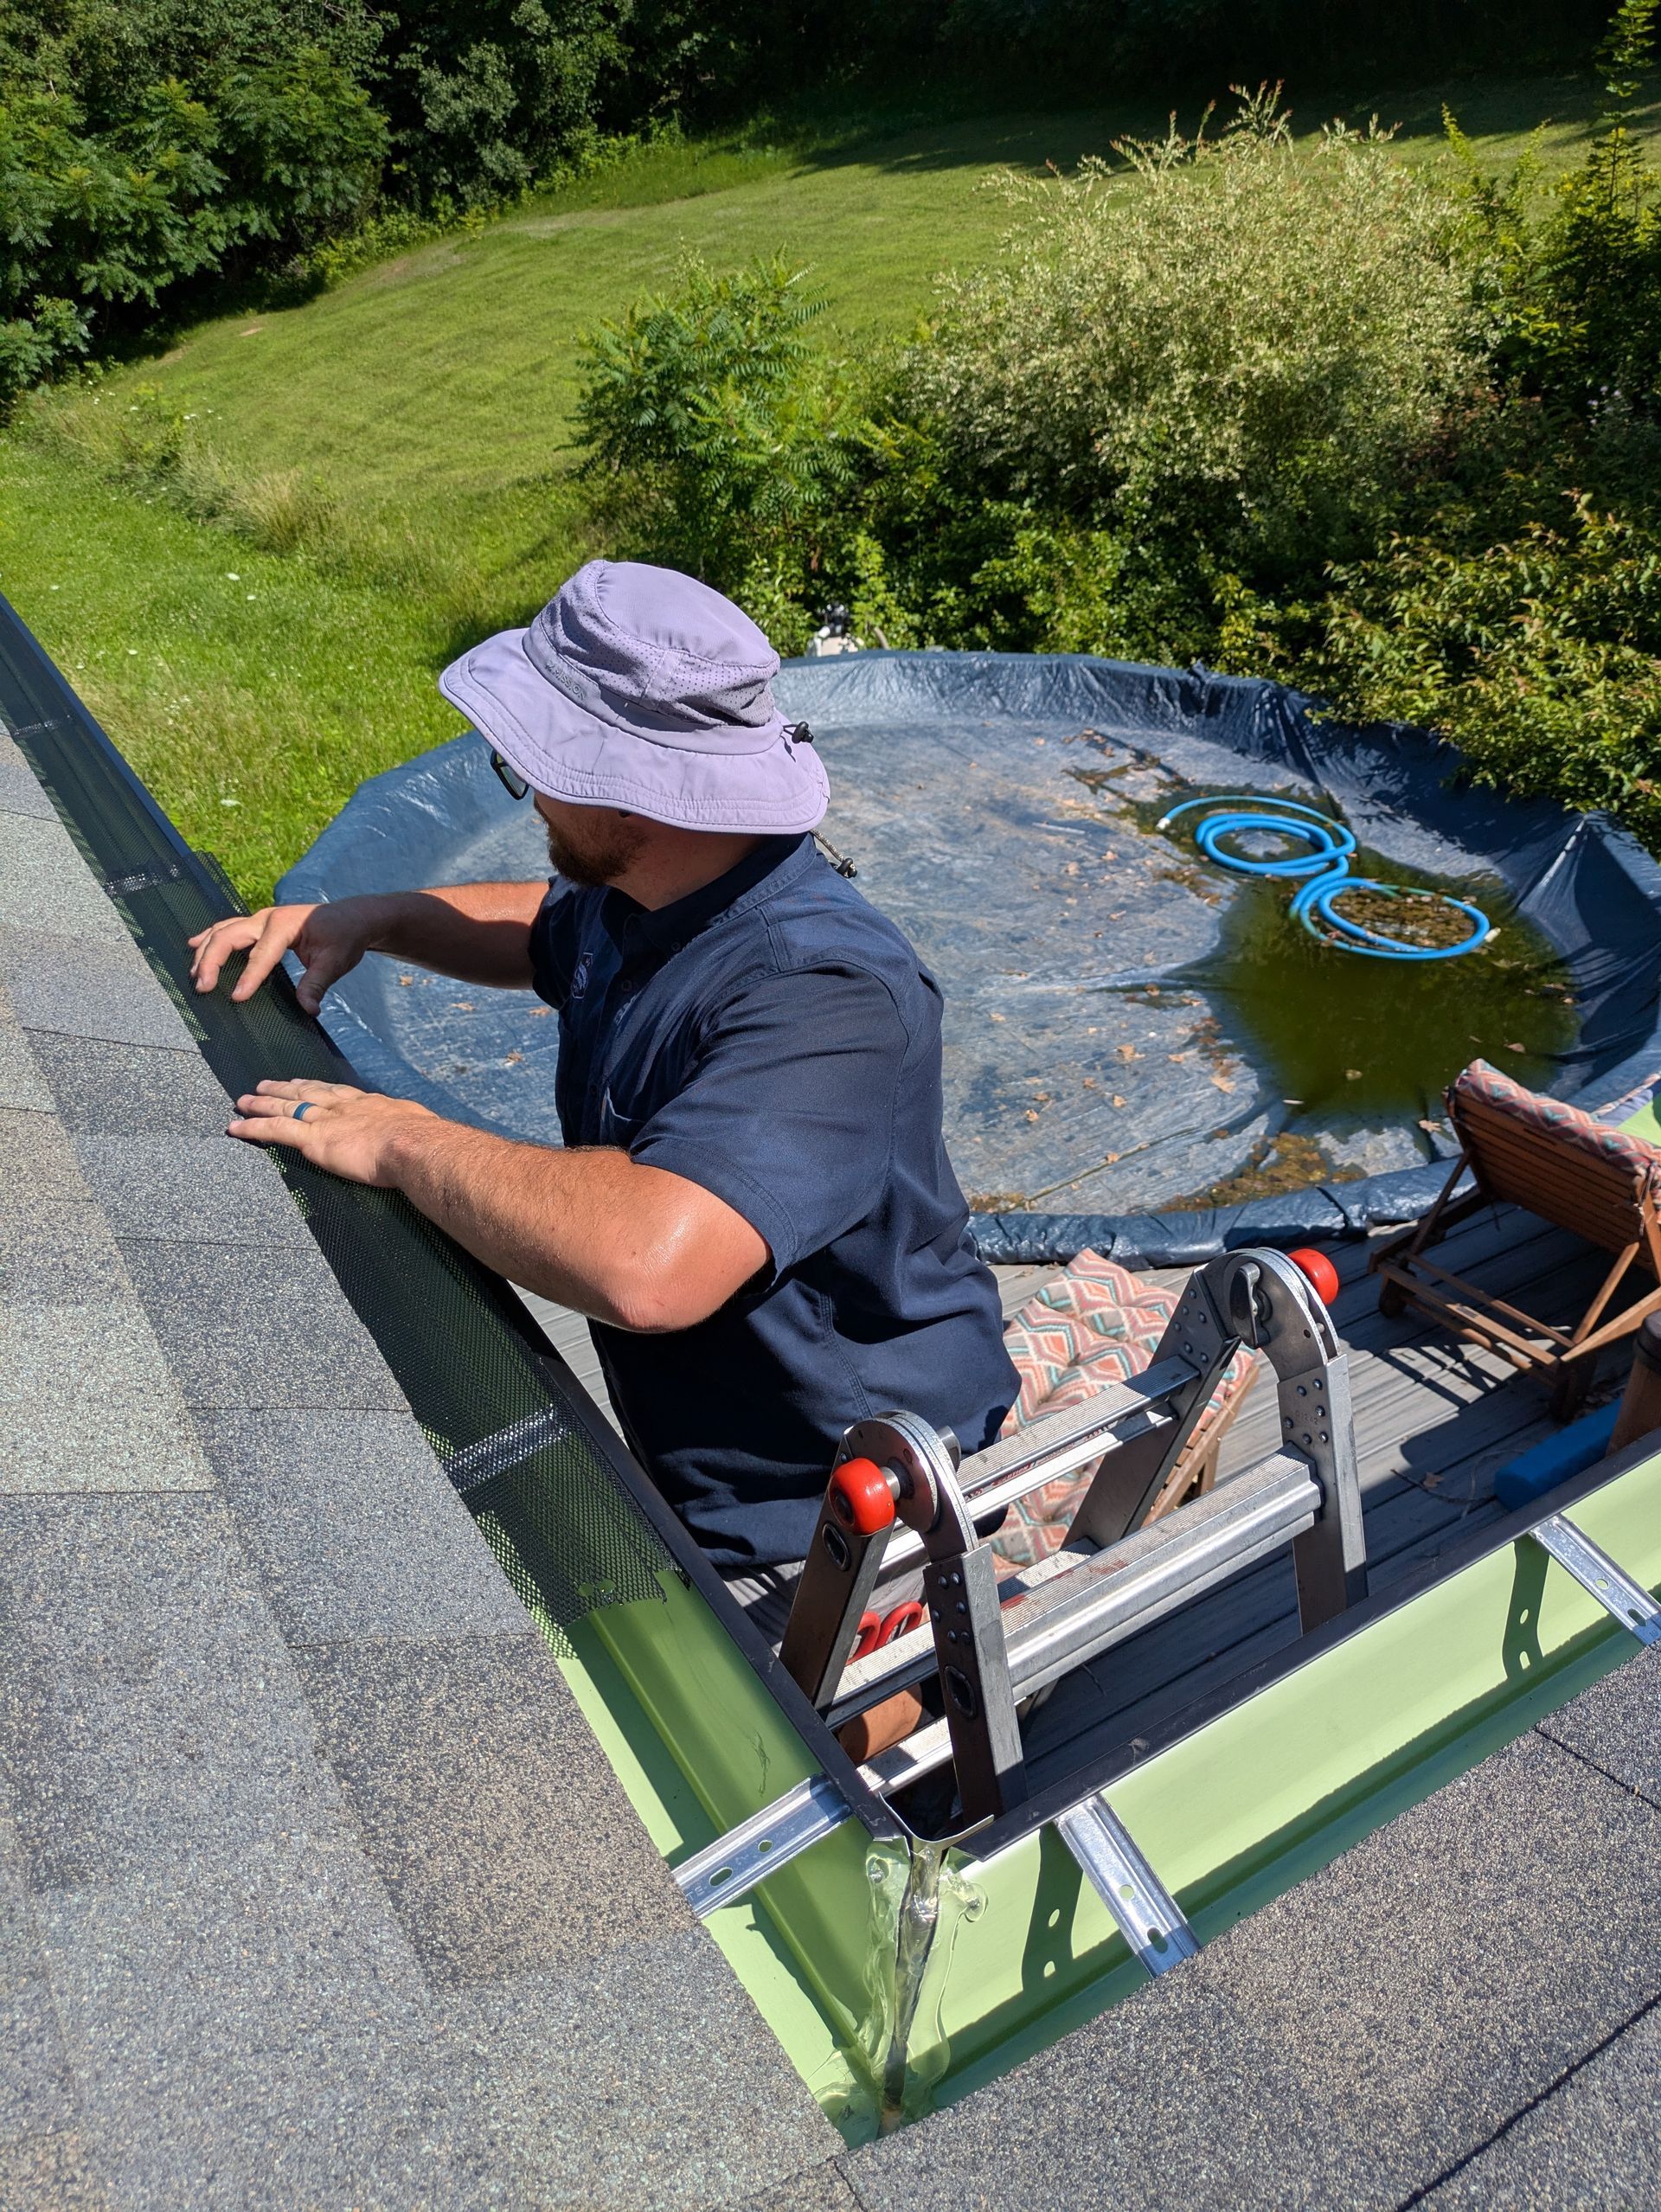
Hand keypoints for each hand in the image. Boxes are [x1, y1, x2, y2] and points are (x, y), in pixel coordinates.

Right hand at [189, 897, 388, 1013]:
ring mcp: (260, 919)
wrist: (352, 917)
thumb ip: (318, 984)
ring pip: (223, 930)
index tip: (236, 998)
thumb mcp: (336, 962)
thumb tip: (309, 1009)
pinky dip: (210, 938)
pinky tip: (194, 946)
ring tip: (195, 975)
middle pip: (228, 936)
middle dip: (212, 962)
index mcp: (284, 925)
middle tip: (202, 988)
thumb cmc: (344, 937)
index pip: (261, 955)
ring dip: (206, 951)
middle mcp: (266, 918)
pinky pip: (228, 928)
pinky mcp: (259, 924)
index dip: (248, 977)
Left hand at [227, 1079, 435, 1184]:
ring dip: (261, 1104)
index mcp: (367, 1103)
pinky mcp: (312, 1140)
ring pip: (284, 1107)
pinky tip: (236, 1128)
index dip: (316, 1087)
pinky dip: (253, 1128)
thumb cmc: (421, 1138)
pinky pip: (275, 1130)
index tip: (303, 1083)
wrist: (412, 1143)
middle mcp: (341, 1106)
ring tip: (243, 1101)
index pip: (334, 1092)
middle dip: (283, 1088)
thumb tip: (417, 1132)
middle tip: (264, 1084)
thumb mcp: (416, 1124)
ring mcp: (324, 1121)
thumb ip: (407, 1127)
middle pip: (305, 1092)